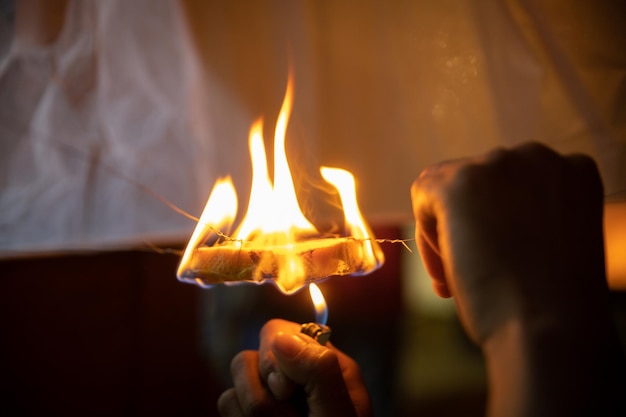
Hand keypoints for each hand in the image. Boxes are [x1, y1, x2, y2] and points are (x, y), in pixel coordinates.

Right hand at [217, 319, 371, 416]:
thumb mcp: (340, 415)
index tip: (290, 390)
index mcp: (324, 367)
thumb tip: (281, 338)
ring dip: (254, 413)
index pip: (282, 333)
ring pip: (235, 380)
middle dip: (263, 393)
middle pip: (250, 355)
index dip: (276, 357)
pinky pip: (226, 403)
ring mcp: (269, 397)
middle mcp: (294, 377)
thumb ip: (319, 371)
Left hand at [411, 142, 606, 343]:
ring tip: (456, 277)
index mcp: (571, 170)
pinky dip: (425, 233)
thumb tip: (473, 214)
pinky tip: (446, 270)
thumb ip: (522, 213)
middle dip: (468, 223)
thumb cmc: (551, 300)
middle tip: (470, 272)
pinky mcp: (460, 182)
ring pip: (446, 185)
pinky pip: (423, 194)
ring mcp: (498, 165)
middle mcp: (537, 157)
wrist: (548, 326)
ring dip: (445, 228)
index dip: (496, 221)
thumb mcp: (550, 239)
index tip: (497, 256)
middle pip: (477, 180)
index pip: (511, 181)